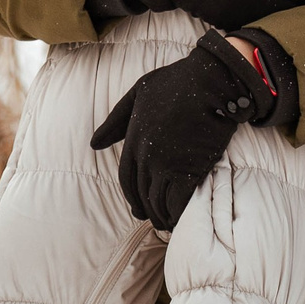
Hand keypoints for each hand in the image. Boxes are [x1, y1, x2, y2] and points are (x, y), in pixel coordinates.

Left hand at [89, 30, 279, 228]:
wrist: (210, 82)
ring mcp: (167, 165)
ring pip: (158, 201)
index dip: (131, 196)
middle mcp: (147, 157)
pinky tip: (182, 217)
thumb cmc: (176, 82)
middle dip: (146, 209)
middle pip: (141, 194)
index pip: (126, 179)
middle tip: (154, 218)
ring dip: (162, 215)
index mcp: (134, 141)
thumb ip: (116, 120)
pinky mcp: (190, 169)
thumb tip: (95, 144)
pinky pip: (178, 201)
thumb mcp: (137, 94)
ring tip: (169, 221)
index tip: (138, 205)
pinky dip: (178, 213)